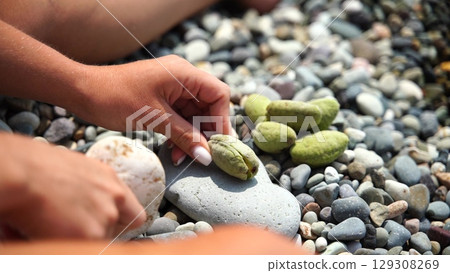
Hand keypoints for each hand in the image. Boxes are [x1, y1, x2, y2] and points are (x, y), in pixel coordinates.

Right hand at [0, 133, 145, 238]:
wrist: (22, 174)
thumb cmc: (37, 167)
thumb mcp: (76, 170)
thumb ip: (92, 189)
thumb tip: (86, 204)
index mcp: (110, 180)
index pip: (134, 213)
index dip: (120, 222)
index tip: (111, 227)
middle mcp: (114, 198)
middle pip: (117, 228)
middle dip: (96, 230)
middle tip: (74, 225)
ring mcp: (106, 217)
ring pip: (99, 240)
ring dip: (80, 238)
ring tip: (54, 224)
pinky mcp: (92, 235)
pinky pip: (84, 249)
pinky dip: (67, 246)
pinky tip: (49, 231)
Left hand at [76, 55, 231, 165]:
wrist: (81, 91)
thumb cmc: (115, 98)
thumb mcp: (155, 119)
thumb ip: (185, 136)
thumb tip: (208, 157)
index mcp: (183, 73)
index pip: (218, 95)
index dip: (222, 120)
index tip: (218, 145)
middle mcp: (182, 78)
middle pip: (209, 106)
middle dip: (205, 133)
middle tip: (202, 156)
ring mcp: (172, 88)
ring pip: (194, 116)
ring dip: (192, 137)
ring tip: (182, 158)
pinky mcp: (162, 99)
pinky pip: (180, 118)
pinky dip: (180, 135)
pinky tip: (174, 151)